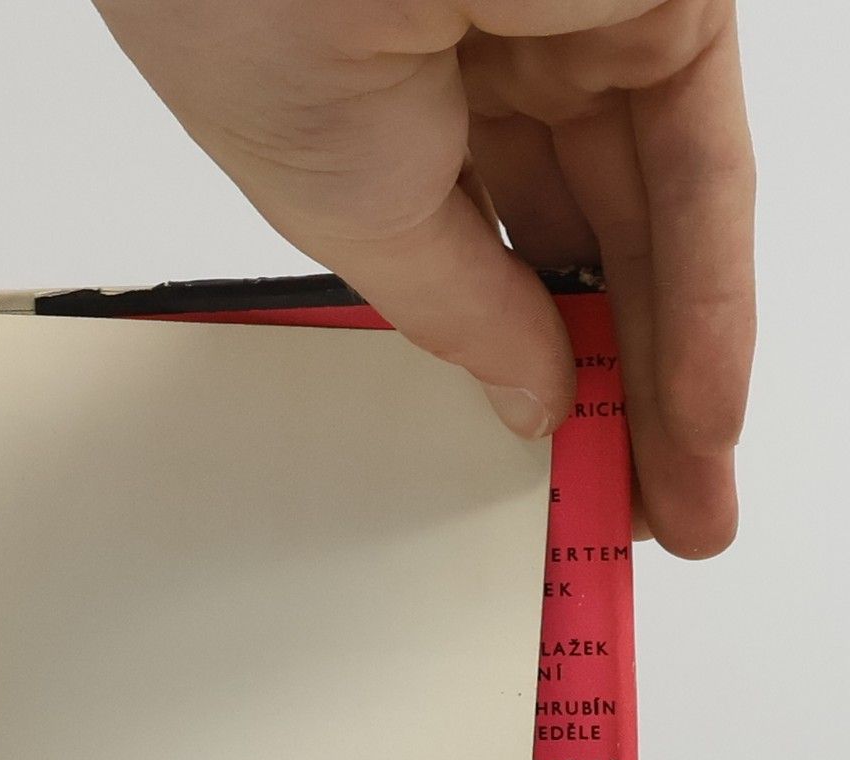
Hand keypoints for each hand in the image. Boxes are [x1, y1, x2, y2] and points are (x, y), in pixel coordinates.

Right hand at [94, 1, 753, 555]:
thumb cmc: (248, 19)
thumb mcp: (354, 216)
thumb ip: (462, 313)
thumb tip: (530, 398)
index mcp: (403, 108)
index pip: (500, 259)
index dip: (534, 372)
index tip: (553, 474)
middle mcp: (502, 64)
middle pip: (594, 256)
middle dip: (625, 394)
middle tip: (642, 512)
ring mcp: (590, 25)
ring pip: (660, 229)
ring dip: (680, 372)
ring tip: (686, 497)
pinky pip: (705, 172)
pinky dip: (708, 297)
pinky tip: (703, 406)